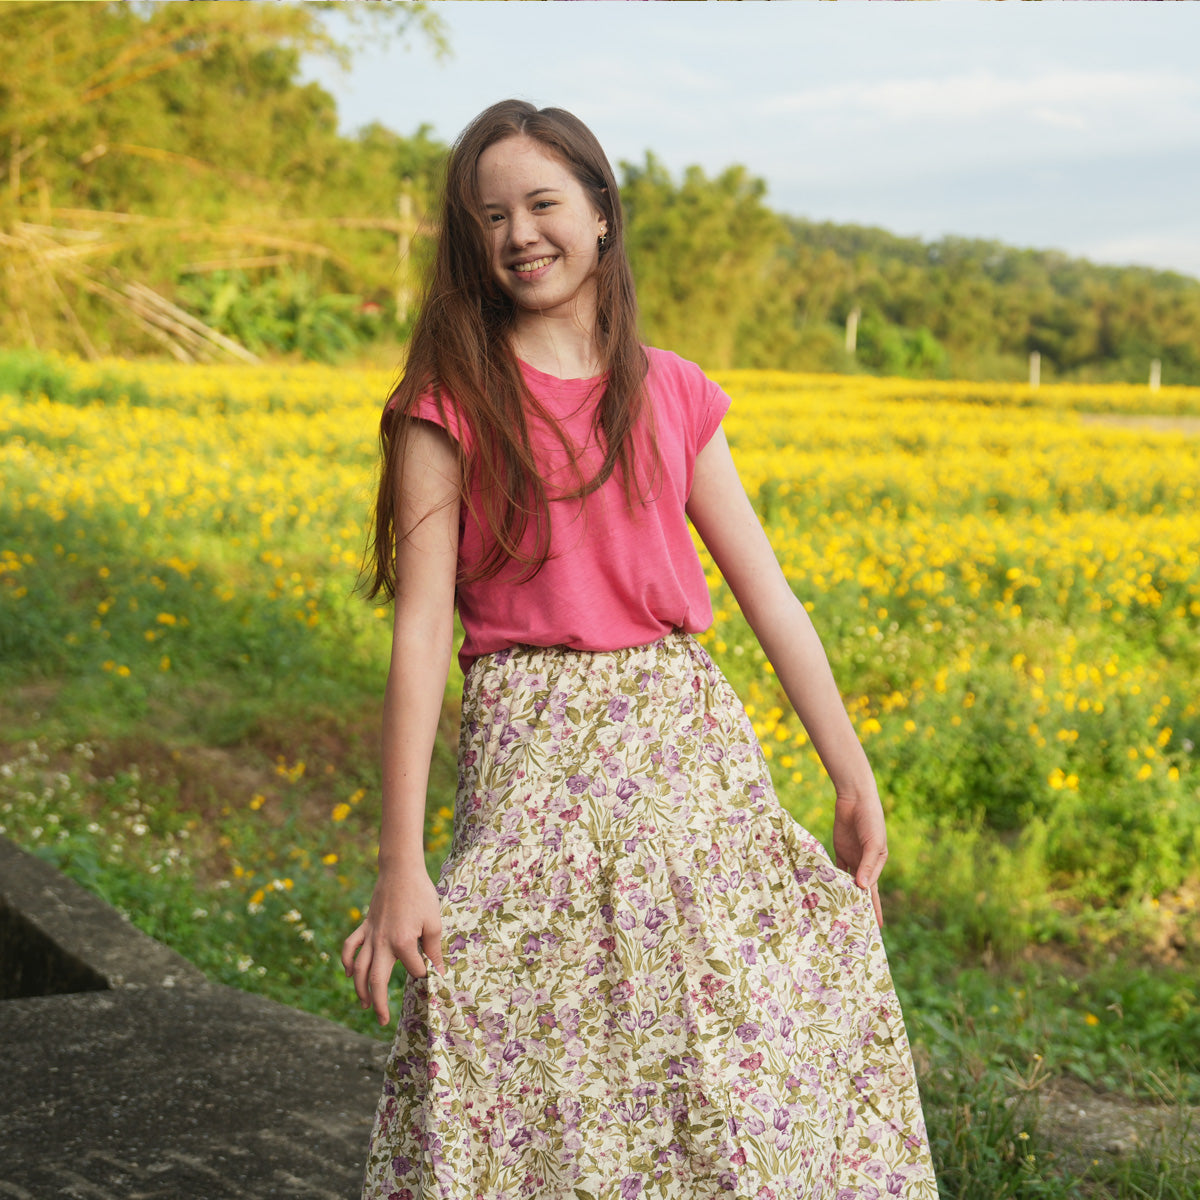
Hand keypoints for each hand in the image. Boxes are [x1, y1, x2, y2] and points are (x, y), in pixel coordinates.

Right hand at [340, 863, 445, 1025]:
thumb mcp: (434, 921)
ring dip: (360, 989)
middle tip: (382, 1021)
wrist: (401, 870)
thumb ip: (433, 949)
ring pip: (358, 968)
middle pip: (376, 979)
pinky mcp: (364, 926)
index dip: (425, 973)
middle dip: (380, 1003)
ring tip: (366, 1005)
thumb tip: (437, 972)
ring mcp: (370, 935)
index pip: (414, 969)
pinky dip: (346, 961)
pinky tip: (349, 973)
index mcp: (402, 942)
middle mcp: (382, 942)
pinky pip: (350, 947)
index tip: (433, 974)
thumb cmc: (421, 894)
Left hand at [831, 788, 887, 928]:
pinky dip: (830, 878)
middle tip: (851, 926)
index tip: (875, 928)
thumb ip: (868, 864)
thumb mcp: (873, 843)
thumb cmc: (870, 820)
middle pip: (860, 890)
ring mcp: (851, 858)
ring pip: (846, 881)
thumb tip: (862, 887)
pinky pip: (834, 868)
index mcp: (877, 864)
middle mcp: (864, 864)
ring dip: (841, 894)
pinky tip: (824, 889)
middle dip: (857, 906)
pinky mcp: (839, 850)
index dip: (874, 909)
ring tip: (836, 912)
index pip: (874, 892)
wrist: (855, 799)